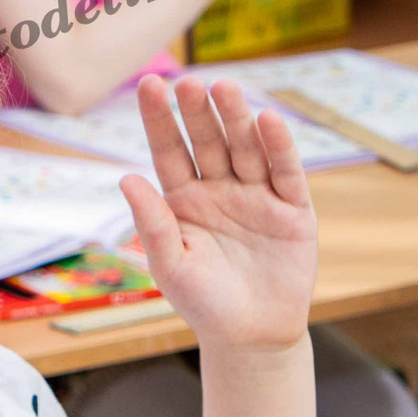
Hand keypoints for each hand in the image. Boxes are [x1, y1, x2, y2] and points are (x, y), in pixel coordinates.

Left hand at [121, 76, 314, 351]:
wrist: (250, 335)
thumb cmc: (202, 302)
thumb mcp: (170, 263)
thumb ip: (151, 222)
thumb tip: (125, 178)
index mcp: (184, 199)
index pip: (169, 150)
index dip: (160, 119)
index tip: (149, 84)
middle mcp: (220, 189)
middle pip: (208, 142)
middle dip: (197, 112)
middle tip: (187, 81)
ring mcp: (257, 196)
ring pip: (246, 149)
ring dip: (236, 119)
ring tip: (223, 88)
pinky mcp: (292, 210)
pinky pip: (285, 173)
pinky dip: (279, 147)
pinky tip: (268, 120)